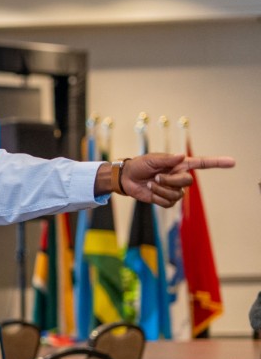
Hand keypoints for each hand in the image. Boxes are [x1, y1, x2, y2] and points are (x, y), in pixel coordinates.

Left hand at [119, 153, 234, 206]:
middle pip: (188, 182)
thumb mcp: (151, 159)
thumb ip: (166, 159)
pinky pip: (168, 203)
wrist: (126, 178)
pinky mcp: (165, 199)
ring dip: (160, 189)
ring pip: (177, 194)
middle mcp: (179, 176)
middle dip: (171, 180)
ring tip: (150, 183)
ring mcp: (173, 189)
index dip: (217, 163)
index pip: (202, 164)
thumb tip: (181, 156)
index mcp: (179, 165)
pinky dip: (157, 197)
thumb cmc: (139, 165)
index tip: (232, 162)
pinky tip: (150, 191)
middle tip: (156, 176)